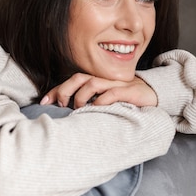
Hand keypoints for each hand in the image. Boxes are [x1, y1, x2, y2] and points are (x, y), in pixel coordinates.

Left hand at [40, 73, 157, 108]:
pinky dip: (102, 100)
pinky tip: (97, 108)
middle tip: (60, 105)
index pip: (71, 82)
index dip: (55, 91)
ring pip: (92, 83)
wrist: (153, 96)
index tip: (43, 103)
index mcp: (95, 82)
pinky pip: (112, 93)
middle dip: (65, 90)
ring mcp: (115, 84)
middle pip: (78, 78)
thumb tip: (66, 117)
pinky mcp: (129, 91)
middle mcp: (103, 80)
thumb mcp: (103, 103)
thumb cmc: (125, 101)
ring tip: (79, 109)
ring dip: (82, 96)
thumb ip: (88, 106)